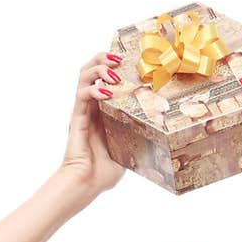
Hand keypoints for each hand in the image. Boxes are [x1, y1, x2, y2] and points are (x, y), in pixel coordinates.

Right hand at [59, 52, 126, 195]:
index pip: (104, 77)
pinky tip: (106, 93)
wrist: (87, 184)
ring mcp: (83, 111)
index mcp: (102, 110)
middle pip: (91, 69)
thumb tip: (164, 129)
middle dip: (103, 58)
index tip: (129, 60)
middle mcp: (91, 106)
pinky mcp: (77, 118)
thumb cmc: (105, 170)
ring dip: (99, 68)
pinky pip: (82, 95)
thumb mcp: (130, 148)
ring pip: (84, 76)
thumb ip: (140, 135)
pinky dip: (94, 89)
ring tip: (113, 73)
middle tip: (119, 59)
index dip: (113, 64)